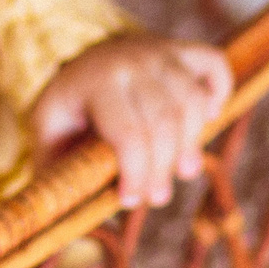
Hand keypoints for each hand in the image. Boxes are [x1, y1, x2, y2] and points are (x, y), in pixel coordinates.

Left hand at [27, 35, 233, 210]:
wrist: (85, 60)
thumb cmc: (69, 107)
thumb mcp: (48, 132)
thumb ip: (58, 168)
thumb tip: (77, 219)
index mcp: (93, 81)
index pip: (128, 134)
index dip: (136, 174)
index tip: (129, 200)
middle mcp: (129, 59)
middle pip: (164, 123)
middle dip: (163, 169)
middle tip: (157, 196)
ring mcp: (158, 51)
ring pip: (192, 102)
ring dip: (191, 144)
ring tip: (182, 171)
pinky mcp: (182, 49)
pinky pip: (215, 64)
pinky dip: (220, 91)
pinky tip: (208, 117)